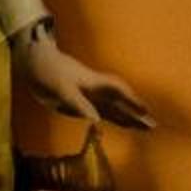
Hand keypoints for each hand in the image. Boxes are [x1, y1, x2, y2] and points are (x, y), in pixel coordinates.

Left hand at [16, 36, 153, 129]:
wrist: (36, 62)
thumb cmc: (48, 72)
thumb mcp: (60, 89)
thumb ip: (78, 103)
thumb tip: (97, 120)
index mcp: (93, 82)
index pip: (117, 90)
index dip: (131, 100)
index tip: (145, 111)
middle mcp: (96, 88)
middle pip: (121, 101)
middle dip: (137, 112)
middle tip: (154, 125)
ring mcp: (91, 94)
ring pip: (115, 107)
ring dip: (130, 117)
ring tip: (147, 128)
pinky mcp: (84, 100)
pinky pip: (106, 110)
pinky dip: (118, 118)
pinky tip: (127, 125)